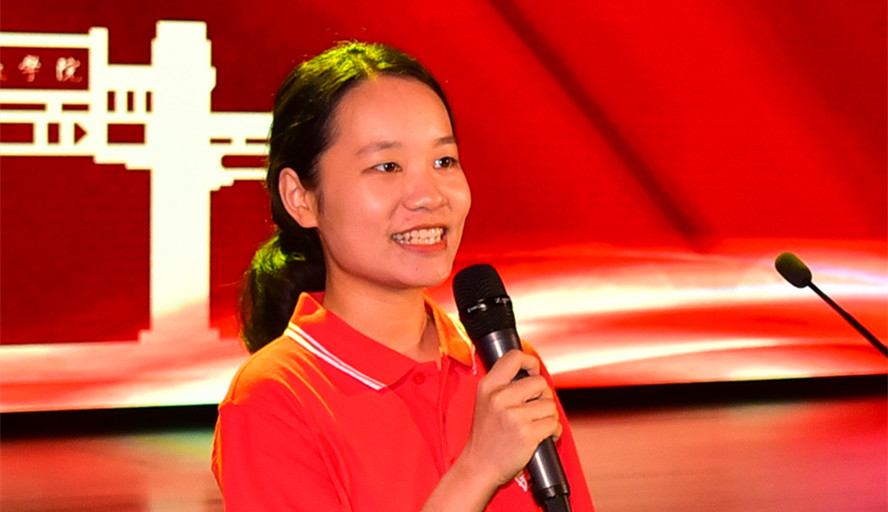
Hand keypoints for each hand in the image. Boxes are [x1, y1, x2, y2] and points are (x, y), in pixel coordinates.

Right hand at [460, 349, 561, 487]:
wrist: (479, 466)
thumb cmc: (486, 436)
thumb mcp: (485, 401)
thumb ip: (504, 385)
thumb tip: (532, 372)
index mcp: (488, 386)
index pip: (514, 357)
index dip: (530, 362)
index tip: (533, 372)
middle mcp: (500, 397)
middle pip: (540, 382)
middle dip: (544, 396)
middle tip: (535, 409)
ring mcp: (514, 415)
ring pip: (550, 404)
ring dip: (549, 416)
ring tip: (536, 425)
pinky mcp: (527, 433)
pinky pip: (554, 424)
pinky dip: (553, 432)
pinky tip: (542, 436)